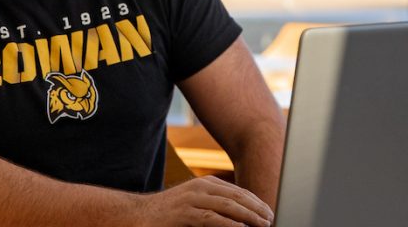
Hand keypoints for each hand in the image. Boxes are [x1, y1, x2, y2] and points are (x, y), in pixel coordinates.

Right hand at [138, 176, 273, 225]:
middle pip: (236, 197)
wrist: (137, 215)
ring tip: (263, 224)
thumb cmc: (169, 214)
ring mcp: (192, 199)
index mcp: (206, 183)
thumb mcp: (195, 204)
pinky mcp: (184, 213)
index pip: (237, 192)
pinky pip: (211, 218)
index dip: (254, 202)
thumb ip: (214, 206)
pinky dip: (229, 224)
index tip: (268, 211)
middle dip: (256, 208)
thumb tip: (240, 218)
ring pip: (227, 206)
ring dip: (248, 216)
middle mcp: (201, 187)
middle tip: (270, 218)